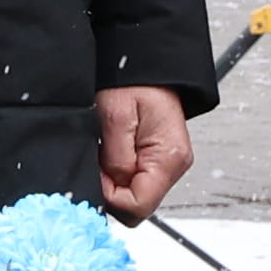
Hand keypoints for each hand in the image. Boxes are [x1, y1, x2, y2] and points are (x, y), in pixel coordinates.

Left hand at [97, 88, 194, 218]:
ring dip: (114, 183)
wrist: (147, 64)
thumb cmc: (133, 82)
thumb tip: (111, 188)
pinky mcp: (158, 159)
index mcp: (168, 158)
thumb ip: (115, 159)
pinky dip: (119, 174)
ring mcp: (167, 164)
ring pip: (136, 195)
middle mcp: (173, 166)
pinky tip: (111, 153)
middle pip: (138, 207)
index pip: (139, 207)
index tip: (96, 177)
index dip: (111, 198)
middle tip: (98, 164)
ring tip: (105, 153)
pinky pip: (136, 181)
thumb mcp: (115, 117)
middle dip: (111, 193)